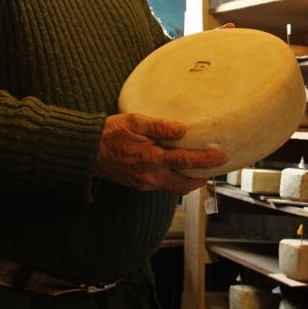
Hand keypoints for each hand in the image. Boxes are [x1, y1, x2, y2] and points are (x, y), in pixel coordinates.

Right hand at [96, 113, 226, 194]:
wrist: (87, 152)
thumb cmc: (110, 133)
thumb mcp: (134, 121)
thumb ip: (159, 125)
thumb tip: (182, 129)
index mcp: (149, 158)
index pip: (184, 161)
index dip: (205, 160)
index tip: (221, 157)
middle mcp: (149, 175)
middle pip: (184, 184)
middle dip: (202, 178)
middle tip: (216, 168)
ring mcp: (144, 183)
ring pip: (175, 187)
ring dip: (190, 180)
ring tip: (202, 168)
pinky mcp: (140, 185)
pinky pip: (164, 185)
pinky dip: (176, 179)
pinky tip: (180, 168)